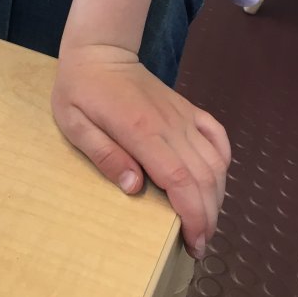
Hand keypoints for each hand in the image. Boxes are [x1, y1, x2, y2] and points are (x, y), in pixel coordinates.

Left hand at [52, 44, 230, 259]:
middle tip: (198, 244)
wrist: (99, 51)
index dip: (193, 216)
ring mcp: (181, 115)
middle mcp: (169, 124)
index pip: (180, 180)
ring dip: (217, 196)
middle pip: (203, 177)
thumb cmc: (80, 89)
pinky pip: (216, 135)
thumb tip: (134, 187)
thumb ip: (103, 154)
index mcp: (141, 131)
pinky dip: (223, 161)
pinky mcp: (187, 109)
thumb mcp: (74, 123)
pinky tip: (216, 180)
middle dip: (207, 217)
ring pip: (215, 161)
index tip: (193, 243)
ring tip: (206, 222)